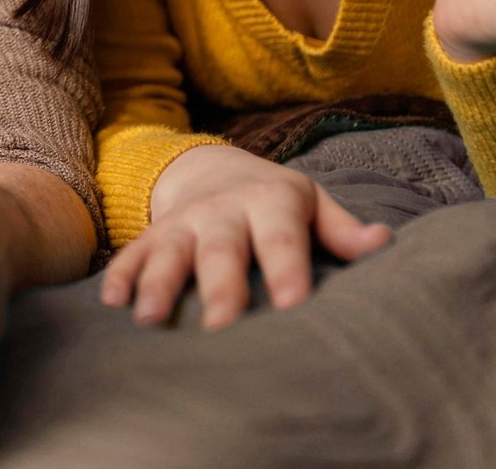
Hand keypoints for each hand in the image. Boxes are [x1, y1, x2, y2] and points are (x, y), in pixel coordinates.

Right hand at [100, 144, 389, 330]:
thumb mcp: (312, 205)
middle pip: (222, 249)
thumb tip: (383, 242)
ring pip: (171, 250)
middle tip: (220, 326)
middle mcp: (224, 210)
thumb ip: (342, 230)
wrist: (212, 169)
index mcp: (272, 201)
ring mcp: (185, 222)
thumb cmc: (276, 203)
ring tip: (150, 318)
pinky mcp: (154, 234)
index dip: (287, 271)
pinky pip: (133, 252)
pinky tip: (112, 302)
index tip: (292, 307)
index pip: (282, 238)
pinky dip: (121, 275)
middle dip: (219, 287)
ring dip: (159, 282)